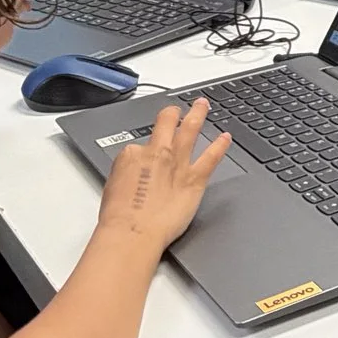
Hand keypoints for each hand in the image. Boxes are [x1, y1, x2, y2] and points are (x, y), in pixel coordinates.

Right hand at [95, 96, 230, 251]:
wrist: (133, 233)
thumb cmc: (119, 218)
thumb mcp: (112, 188)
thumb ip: (128, 175)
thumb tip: (135, 175)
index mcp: (132, 154)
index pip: (140, 145)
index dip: (143, 153)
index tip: (146, 159)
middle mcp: (157, 152)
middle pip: (167, 122)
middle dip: (173, 113)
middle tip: (177, 110)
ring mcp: (177, 163)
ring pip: (191, 129)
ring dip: (198, 114)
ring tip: (203, 105)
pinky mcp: (195, 179)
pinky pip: (211, 157)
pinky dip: (220, 145)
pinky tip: (226, 138)